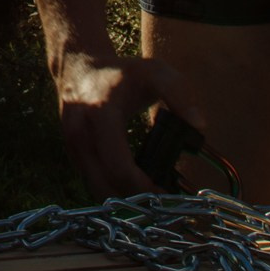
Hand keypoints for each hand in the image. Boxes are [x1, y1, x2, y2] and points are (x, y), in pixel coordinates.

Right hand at [52, 46, 206, 199]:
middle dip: (135, 200)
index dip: (144, 188)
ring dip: (123, 200)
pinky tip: (132, 186)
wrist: (78, 67)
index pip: (119, 168)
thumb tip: (198, 125)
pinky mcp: (71, 155)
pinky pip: (91, 183)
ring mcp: (72, 147)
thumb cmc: (121, 72)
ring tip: (149, 197)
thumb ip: (179, 94)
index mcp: (101, 115)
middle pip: (106, 187)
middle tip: (161, 203)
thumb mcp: (154, 72)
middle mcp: (80, 134)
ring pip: (96, 190)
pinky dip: (112, 191)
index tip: (167, 193)